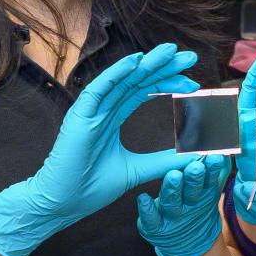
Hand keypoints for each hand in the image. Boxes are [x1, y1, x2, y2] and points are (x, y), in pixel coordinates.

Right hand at [0, 43, 198, 255]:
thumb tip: (193, 156)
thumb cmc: (90, 187)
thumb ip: (162, 161)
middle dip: (163, 67)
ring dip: (146, 63)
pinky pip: (99, 89)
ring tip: (171, 52)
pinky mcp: (79, 117)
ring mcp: (89, 111)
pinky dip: (117, 73)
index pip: (143, 91)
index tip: (192, 82)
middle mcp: (101, 109)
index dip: (167, 82)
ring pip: (121, 79)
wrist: (62, 204)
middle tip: (190, 58)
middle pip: (136, 80)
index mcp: (111, 118)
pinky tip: (137, 61)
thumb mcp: (136, 171)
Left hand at [137, 153, 231, 255]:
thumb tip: (226, 148)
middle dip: (194, 178)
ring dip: (172, 189)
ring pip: (172, 202)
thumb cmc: (196, 204)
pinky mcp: (156, 227)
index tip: (214, 157)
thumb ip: (218, 168)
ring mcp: (173, 216)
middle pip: (193, 191)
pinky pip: (151, 219)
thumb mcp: (210, 189)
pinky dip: (147, 209)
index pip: (210, 179)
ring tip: (173, 176)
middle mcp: (189, 204)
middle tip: (195, 166)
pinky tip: (143, 198)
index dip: (212, 169)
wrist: (189, 242)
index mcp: (204, 193)